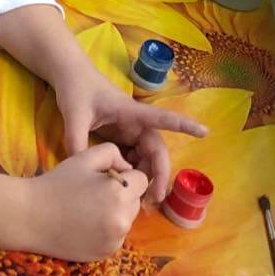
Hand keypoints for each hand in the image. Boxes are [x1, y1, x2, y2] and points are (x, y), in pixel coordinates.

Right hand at [21, 143, 146, 258]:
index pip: (141, 180)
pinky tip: (85, 224)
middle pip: (136, 201)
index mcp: (119, 193)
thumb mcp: (84, 157)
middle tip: (93, 193)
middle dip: (122, 195)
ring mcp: (115, 240)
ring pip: (127, 219)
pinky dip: (106, 230)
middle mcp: (122, 219)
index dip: (124, 175)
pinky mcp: (107, 253)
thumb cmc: (57, 183)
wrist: (31, 216)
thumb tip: (128, 167)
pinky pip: (116, 236)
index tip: (104, 177)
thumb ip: (113, 153)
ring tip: (87, 209)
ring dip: (115, 212)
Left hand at [52, 63, 205, 203]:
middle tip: (154, 198)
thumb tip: (81, 169)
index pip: (161, 118)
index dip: (183, 125)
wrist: (70, 77)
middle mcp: (135, 122)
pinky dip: (134, 172)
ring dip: (147, 176)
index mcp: (130, 112)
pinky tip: (127, 186)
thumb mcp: (74, 115)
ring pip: (147, 157)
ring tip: (141, 199)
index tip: (204, 131)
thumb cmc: (76, 89)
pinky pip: (135, 158)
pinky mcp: (122, 136)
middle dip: (159, 173)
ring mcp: (129, 130)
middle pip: (156, 149)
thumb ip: (77, 141)